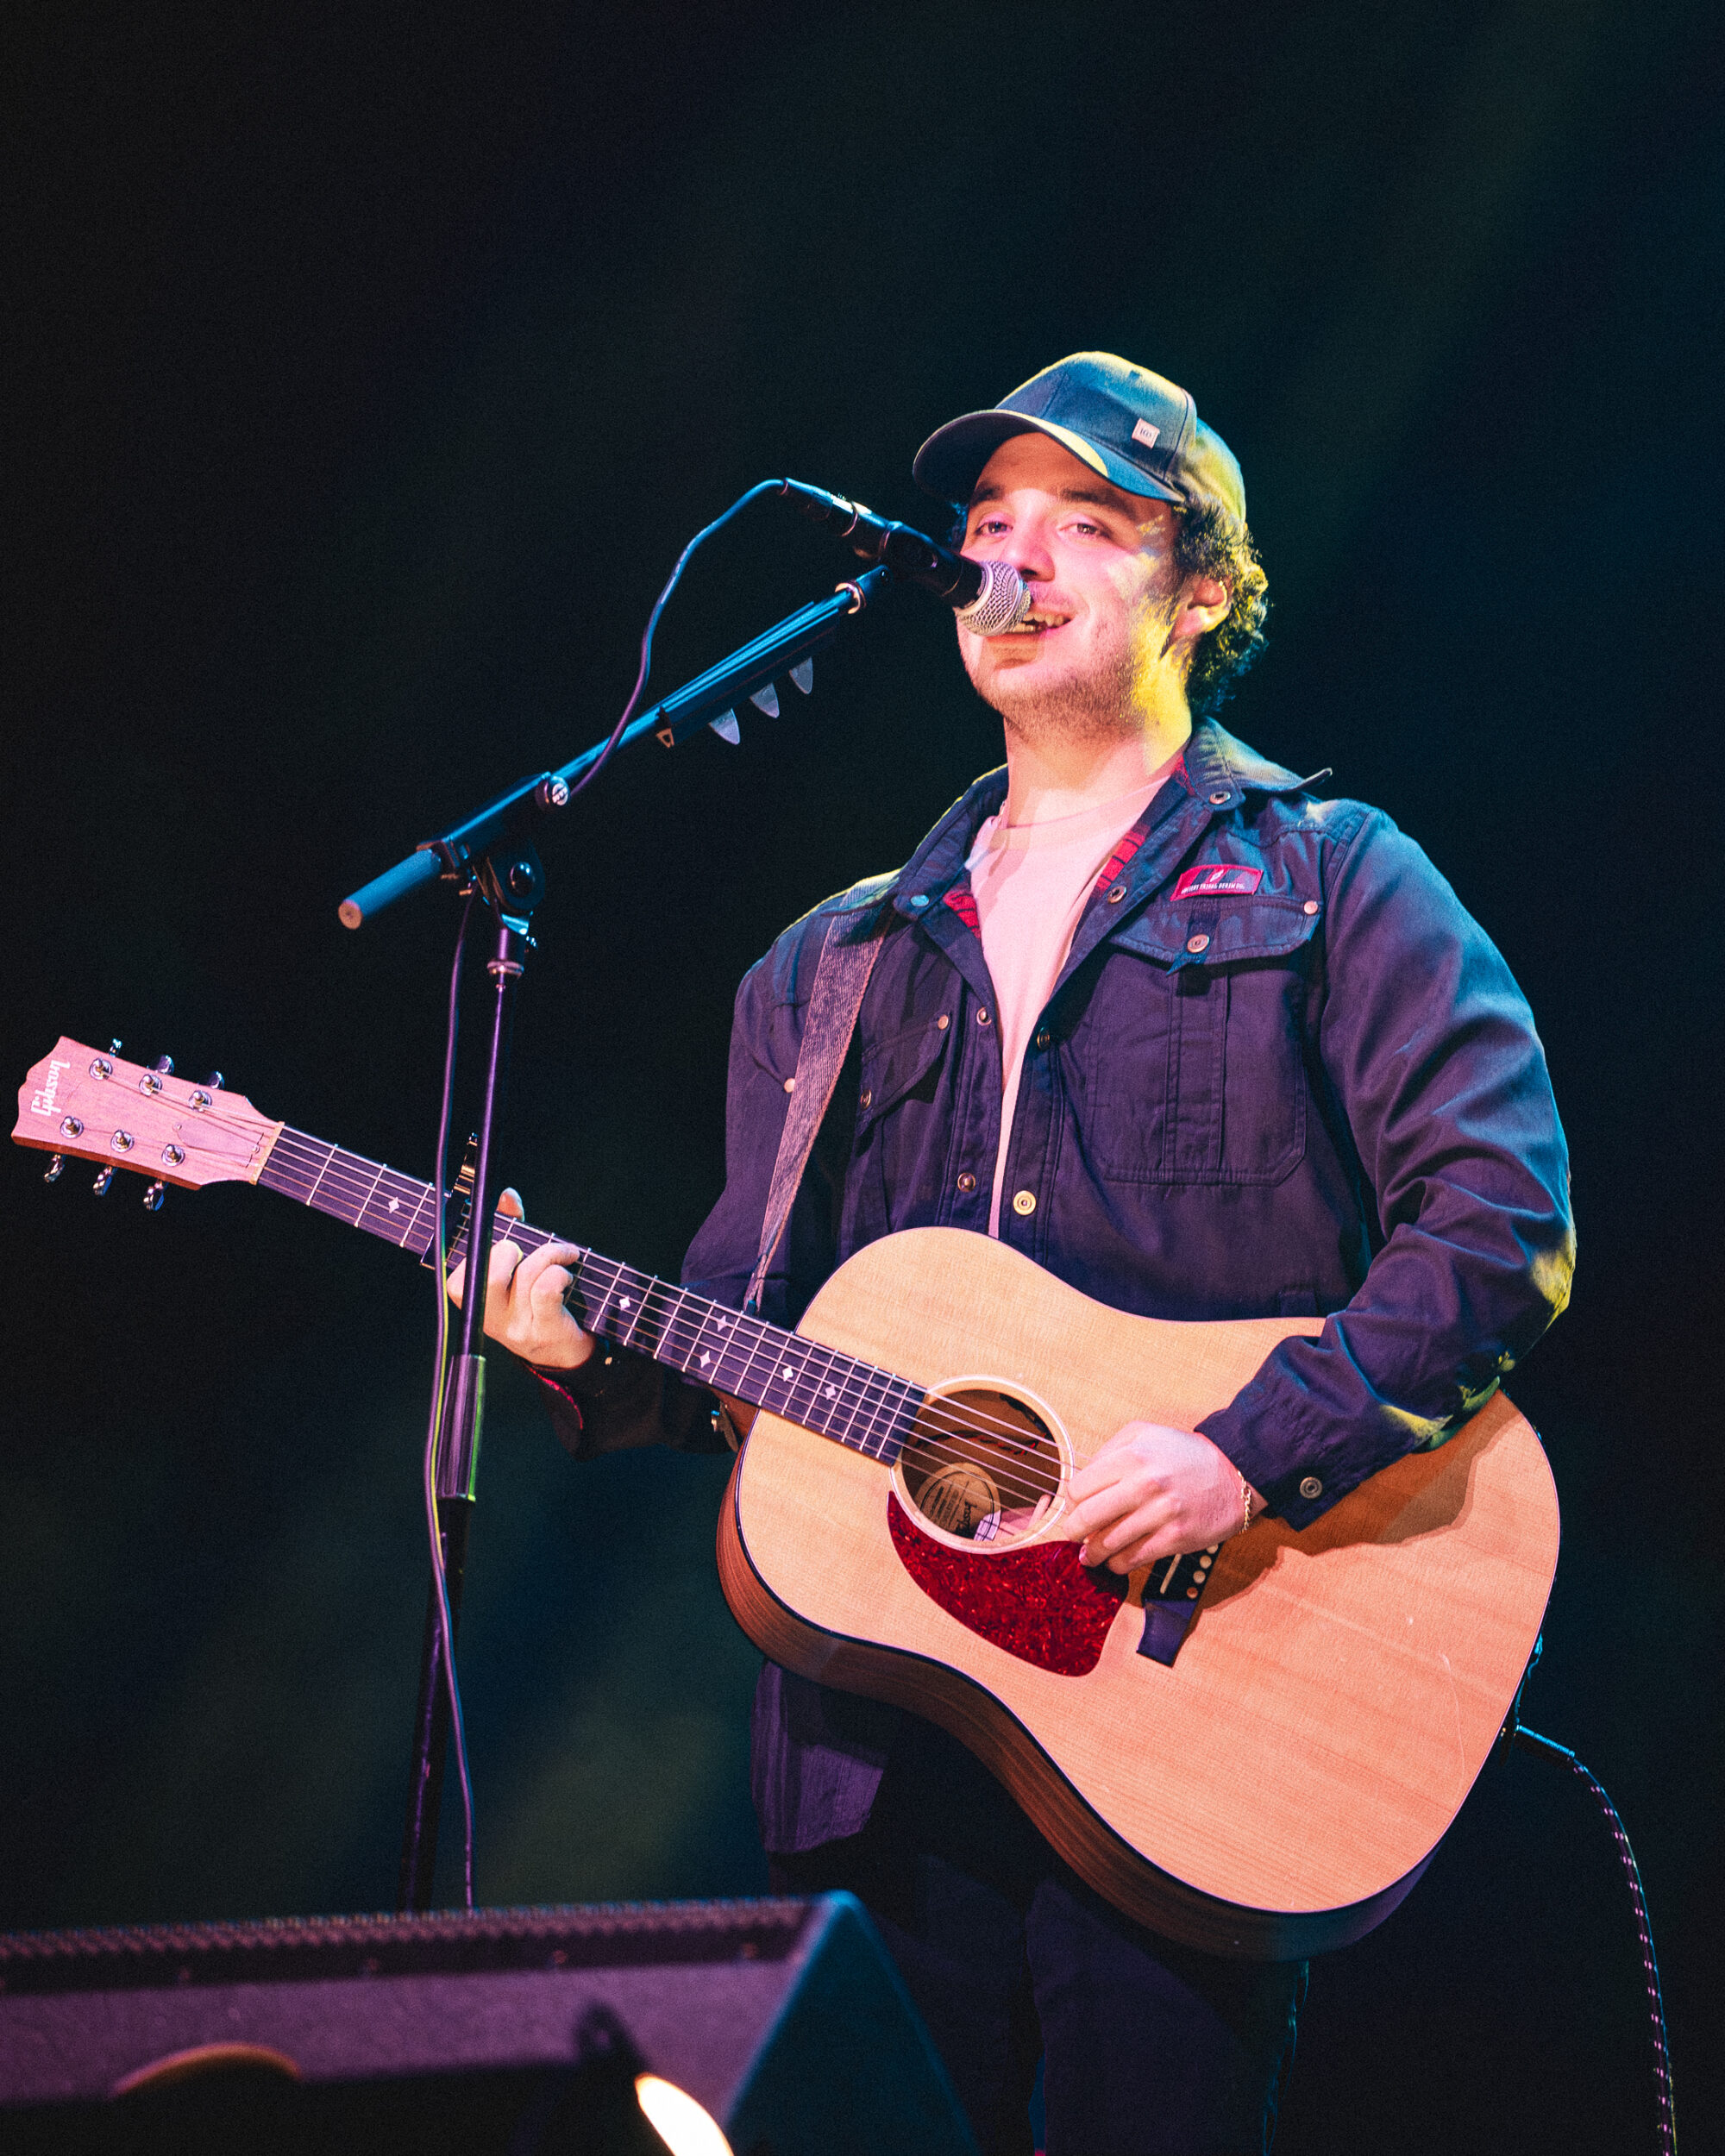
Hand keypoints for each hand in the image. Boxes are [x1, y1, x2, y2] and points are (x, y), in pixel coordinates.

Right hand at [446, 1188, 593, 1371]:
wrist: (566, 1352)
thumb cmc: (539, 1300)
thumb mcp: (519, 1266)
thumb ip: (511, 1228)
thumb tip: (507, 1196)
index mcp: (475, 1305)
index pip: (459, 1278)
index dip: (481, 1253)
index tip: (506, 1248)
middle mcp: (490, 1319)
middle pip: (489, 1273)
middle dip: (512, 1250)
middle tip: (530, 1252)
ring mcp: (517, 1327)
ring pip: (526, 1274)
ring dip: (551, 1254)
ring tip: (565, 1255)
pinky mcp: (545, 1329)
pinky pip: (546, 1289)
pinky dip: (560, 1272)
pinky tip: (567, 1273)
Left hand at [1061, 1421, 1260, 1571]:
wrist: (1234, 1473)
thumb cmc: (1184, 1454)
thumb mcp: (1143, 1433)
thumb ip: (1108, 1451)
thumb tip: (1081, 1483)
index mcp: (1131, 1456)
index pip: (1079, 1488)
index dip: (1072, 1502)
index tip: (1076, 1508)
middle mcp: (1144, 1484)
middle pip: (1086, 1517)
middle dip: (1074, 1531)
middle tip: (1074, 1534)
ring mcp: (1161, 1513)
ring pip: (1107, 1543)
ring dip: (1093, 1553)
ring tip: (1090, 1553)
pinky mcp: (1175, 1538)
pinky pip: (1132, 1559)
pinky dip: (1117, 1563)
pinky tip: (1114, 1560)